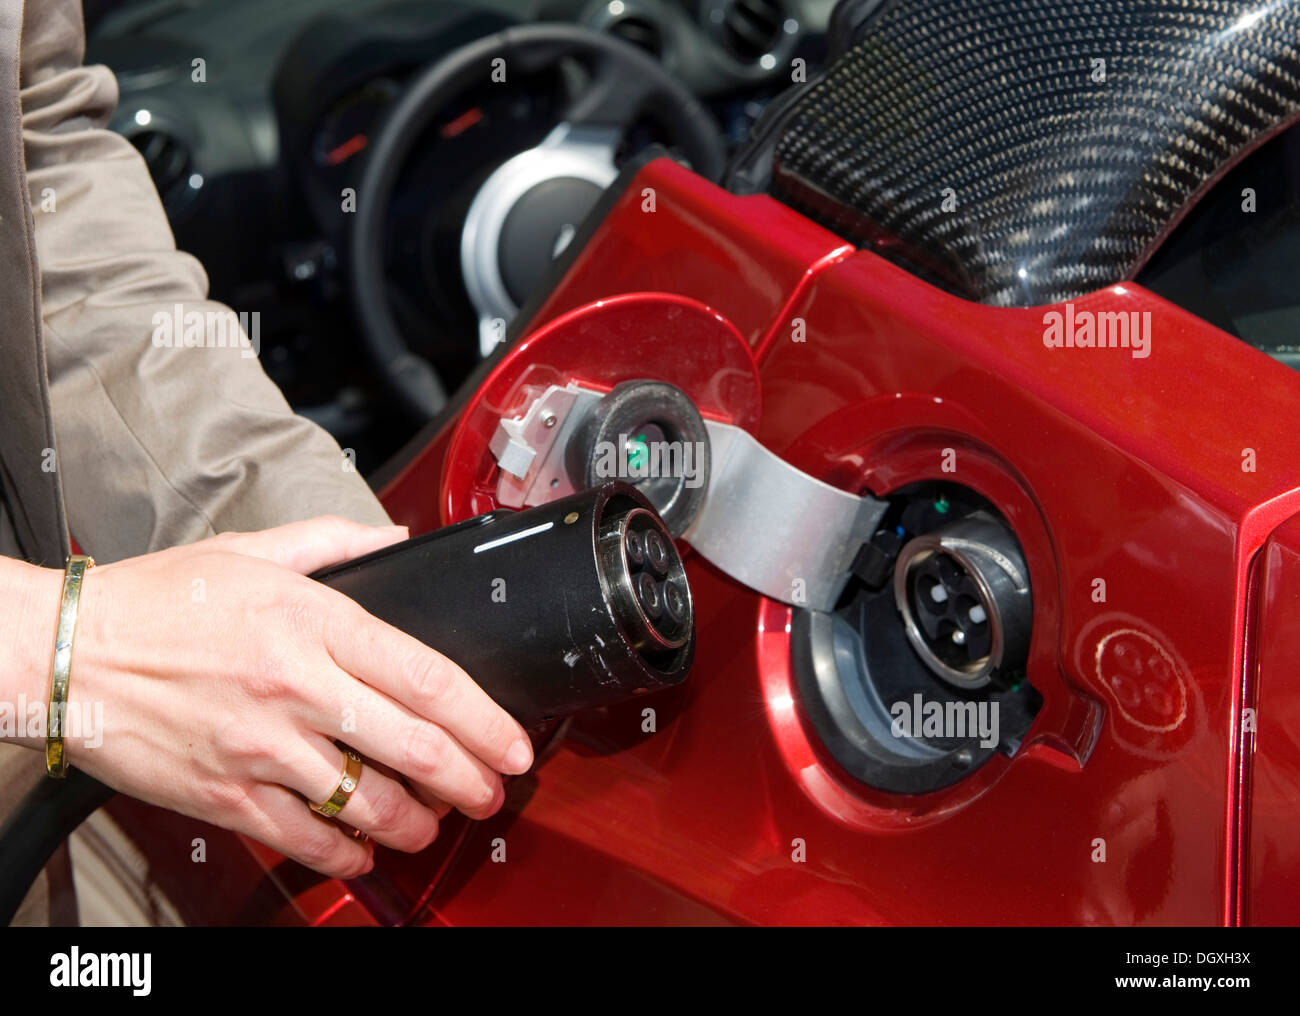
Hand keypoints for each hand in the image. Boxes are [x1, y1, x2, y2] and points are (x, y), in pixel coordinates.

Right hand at [26, 517, 533, 878]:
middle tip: (491, 794)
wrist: (70, 652)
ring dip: (415, 822)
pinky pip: (304, 836)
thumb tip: (396, 537)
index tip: (513, 744)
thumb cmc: (160, 600)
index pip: (426, 677)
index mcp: (314, 621)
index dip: (484, 720)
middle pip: (414, 747)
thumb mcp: (254, 548)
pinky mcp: (227, 793)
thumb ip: (336, 540)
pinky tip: (364, 849)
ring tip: (434, 823)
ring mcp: (263, 746)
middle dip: (469, 781)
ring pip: (367, 801)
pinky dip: (346, 851)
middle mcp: (297, 686)